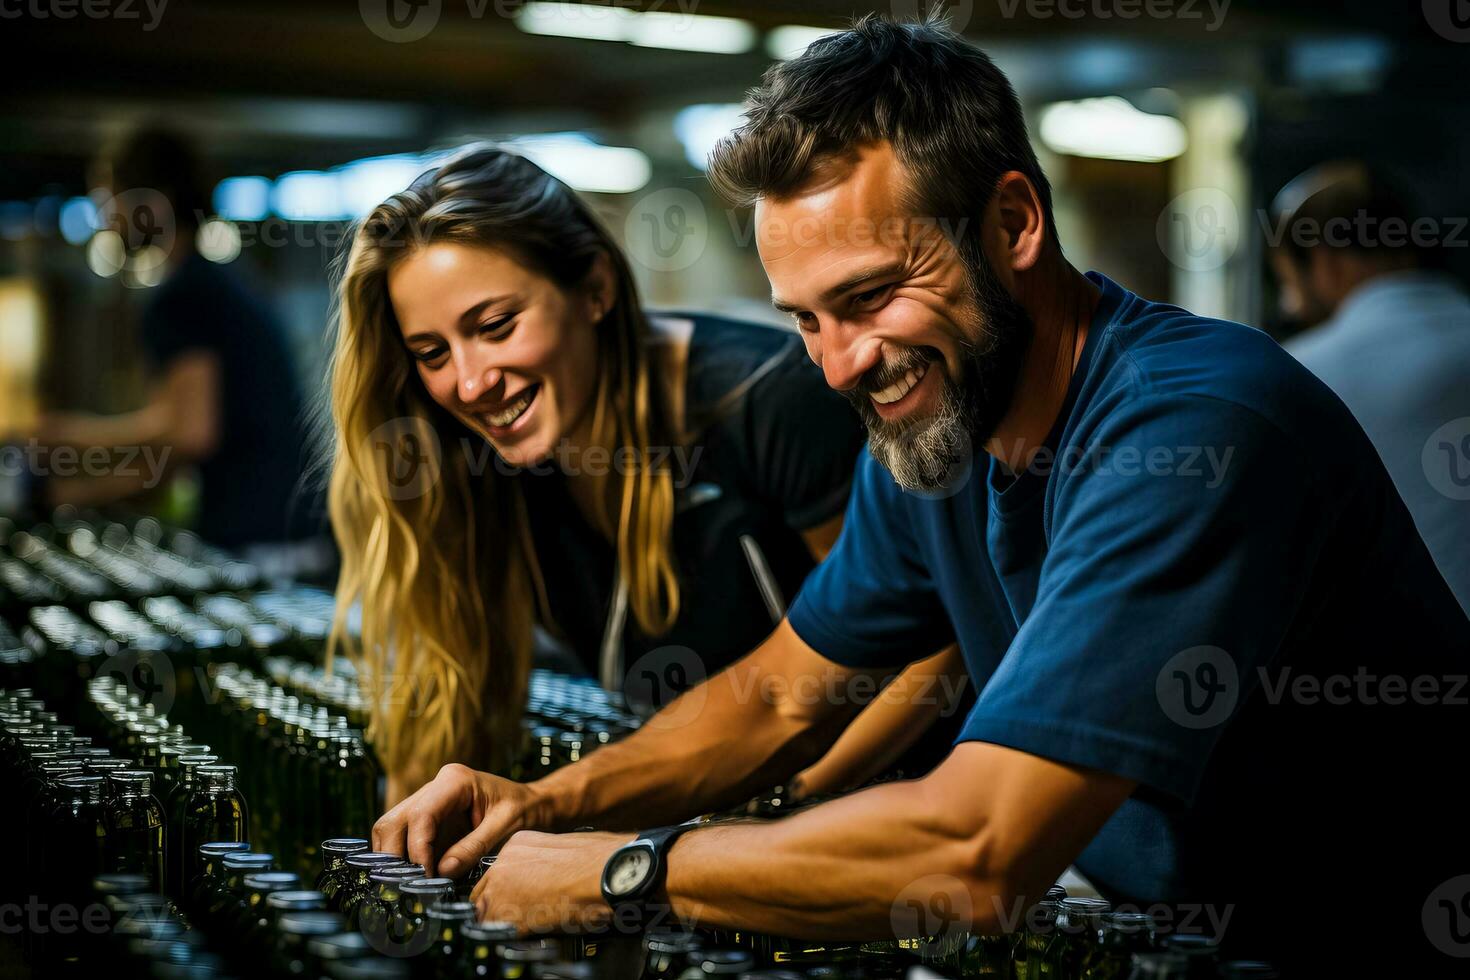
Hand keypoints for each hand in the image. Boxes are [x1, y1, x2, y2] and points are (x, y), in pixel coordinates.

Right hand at [372, 763, 551, 876]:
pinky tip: (413, 881)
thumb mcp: (505, 828)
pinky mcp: (427, 822)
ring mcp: (427, 804)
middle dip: (393, 856)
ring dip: (393, 861)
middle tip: (405, 886)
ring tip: (407, 886)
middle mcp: (434, 788)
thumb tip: (442, 871)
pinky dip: (402, 862)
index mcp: (454, 780)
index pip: (421, 815)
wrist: (533, 805)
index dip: (418, 849)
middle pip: (393, 821)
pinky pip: (402, 841)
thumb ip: (474, 847)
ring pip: (389, 830)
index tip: (426, 877)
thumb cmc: (523, 810)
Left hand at [470, 830, 624, 932]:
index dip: (506, 890)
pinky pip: (498, 933)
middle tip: (523, 916)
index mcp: (517, 844)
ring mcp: (501, 888)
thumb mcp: (562, 849)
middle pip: (483, 893)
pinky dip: (513, 937)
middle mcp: (503, 862)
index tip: (516, 898)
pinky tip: (533, 933)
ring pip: (486, 915)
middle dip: (499, 907)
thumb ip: (540, 863)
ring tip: (531, 925)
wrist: (609, 872)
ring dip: (504, 923)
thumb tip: (540, 878)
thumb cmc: (599, 860)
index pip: (495, 873)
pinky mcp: (508, 914)